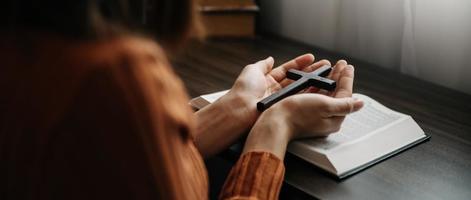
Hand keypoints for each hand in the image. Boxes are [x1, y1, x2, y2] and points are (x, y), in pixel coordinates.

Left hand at [194, 54, 328, 156]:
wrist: (241, 109)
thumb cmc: (244, 90)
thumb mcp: (252, 70)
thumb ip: (262, 64)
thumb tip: (269, 58)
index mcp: (266, 80)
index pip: (286, 69)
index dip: (299, 63)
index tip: (312, 57)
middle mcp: (275, 90)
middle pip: (296, 79)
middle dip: (311, 72)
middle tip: (326, 66)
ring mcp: (281, 100)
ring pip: (300, 89)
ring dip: (314, 82)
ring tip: (328, 75)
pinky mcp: (284, 109)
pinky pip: (300, 99)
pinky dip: (311, 94)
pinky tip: (321, 88)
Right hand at [242, 62, 362, 158]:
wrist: (274, 122)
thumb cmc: (298, 114)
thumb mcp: (326, 106)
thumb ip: (345, 104)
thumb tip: (360, 103)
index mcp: (334, 119)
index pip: (345, 95)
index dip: (347, 79)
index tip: (348, 66)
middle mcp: (325, 117)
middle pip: (336, 93)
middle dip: (339, 77)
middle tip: (341, 63)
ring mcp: (313, 114)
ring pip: (325, 93)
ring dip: (329, 78)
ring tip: (331, 66)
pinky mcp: (302, 110)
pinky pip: (313, 94)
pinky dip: (317, 83)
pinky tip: (317, 77)